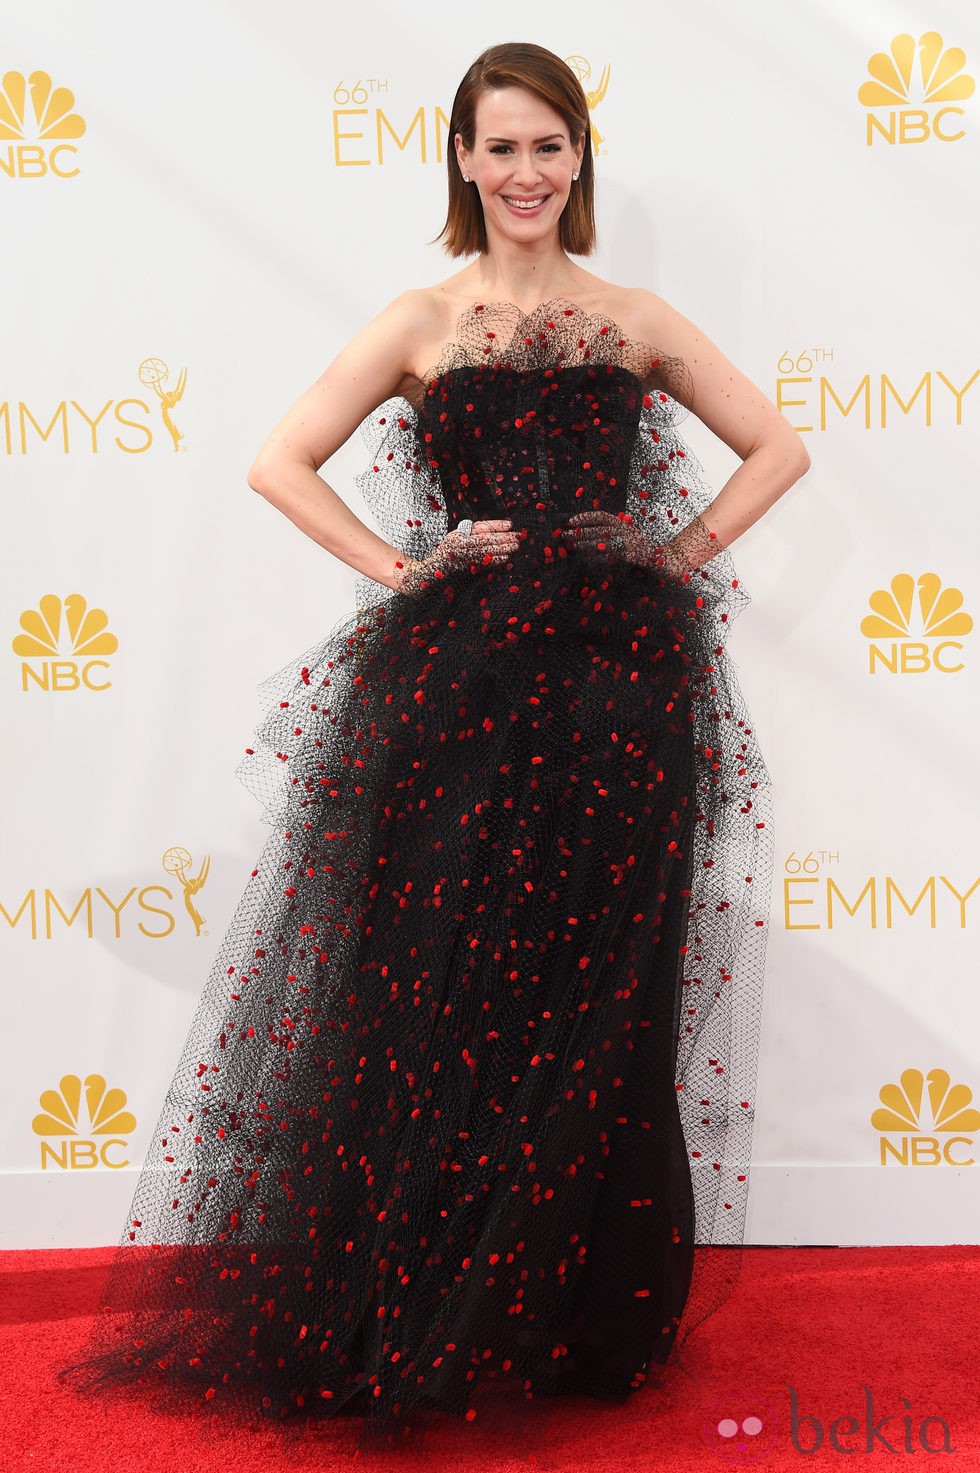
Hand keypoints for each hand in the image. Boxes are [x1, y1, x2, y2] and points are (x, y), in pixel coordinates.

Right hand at [392, 519, 520, 594]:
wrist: (433, 571)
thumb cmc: (449, 550)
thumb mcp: (458, 535)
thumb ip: (475, 530)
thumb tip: (500, 527)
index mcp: (458, 536)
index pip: (480, 529)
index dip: (496, 526)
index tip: (510, 525)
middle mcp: (460, 546)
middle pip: (486, 540)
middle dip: (504, 538)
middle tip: (519, 536)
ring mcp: (464, 558)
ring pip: (487, 552)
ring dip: (503, 549)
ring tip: (516, 546)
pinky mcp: (467, 568)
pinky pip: (484, 563)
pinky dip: (496, 560)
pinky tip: (506, 558)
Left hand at [563, 509, 718, 579]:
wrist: (667, 562)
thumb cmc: (643, 551)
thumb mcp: (628, 537)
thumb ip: (612, 535)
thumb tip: (586, 535)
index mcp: (624, 524)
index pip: (602, 516)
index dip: (585, 517)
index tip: (570, 521)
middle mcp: (627, 530)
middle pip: (598, 529)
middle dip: (580, 531)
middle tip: (564, 535)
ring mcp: (631, 543)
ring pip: (602, 542)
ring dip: (585, 544)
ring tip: (572, 546)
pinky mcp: (634, 556)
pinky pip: (612, 556)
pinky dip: (598, 557)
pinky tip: (587, 559)